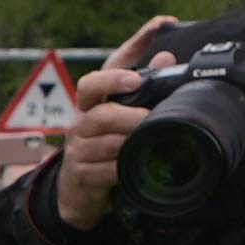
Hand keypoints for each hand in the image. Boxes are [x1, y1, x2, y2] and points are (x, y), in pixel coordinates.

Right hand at [45, 16, 183, 237]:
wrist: (78, 189)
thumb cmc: (104, 143)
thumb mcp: (120, 114)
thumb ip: (141, 83)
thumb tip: (166, 56)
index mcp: (90, 103)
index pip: (94, 81)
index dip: (116, 72)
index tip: (139, 72)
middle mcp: (80, 122)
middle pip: (99, 109)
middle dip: (129, 113)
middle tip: (151, 117)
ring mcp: (78, 150)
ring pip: (106, 141)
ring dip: (132, 141)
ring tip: (152, 141)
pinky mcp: (82, 176)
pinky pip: (106, 171)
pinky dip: (124, 169)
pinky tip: (138, 167)